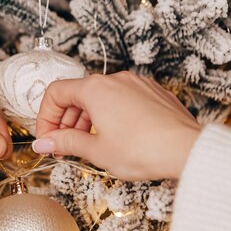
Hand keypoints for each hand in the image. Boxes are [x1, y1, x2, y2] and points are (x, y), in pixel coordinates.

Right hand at [32, 72, 200, 180]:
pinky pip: (122, 100)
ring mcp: (136, 84)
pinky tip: (115, 138)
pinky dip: (109, 116)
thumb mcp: (96, 150)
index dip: (46, 117)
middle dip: (66, 122)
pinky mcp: (153, 93)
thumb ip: (65, 142)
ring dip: (87, 120)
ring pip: (100, 97)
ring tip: (89, 146)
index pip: (56, 93)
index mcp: (95, 89)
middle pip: (77, 95)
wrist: (187, 151)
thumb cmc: (143, 151)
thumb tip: (43, 143)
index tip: (48, 138)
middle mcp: (115, 79)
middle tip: (64, 148)